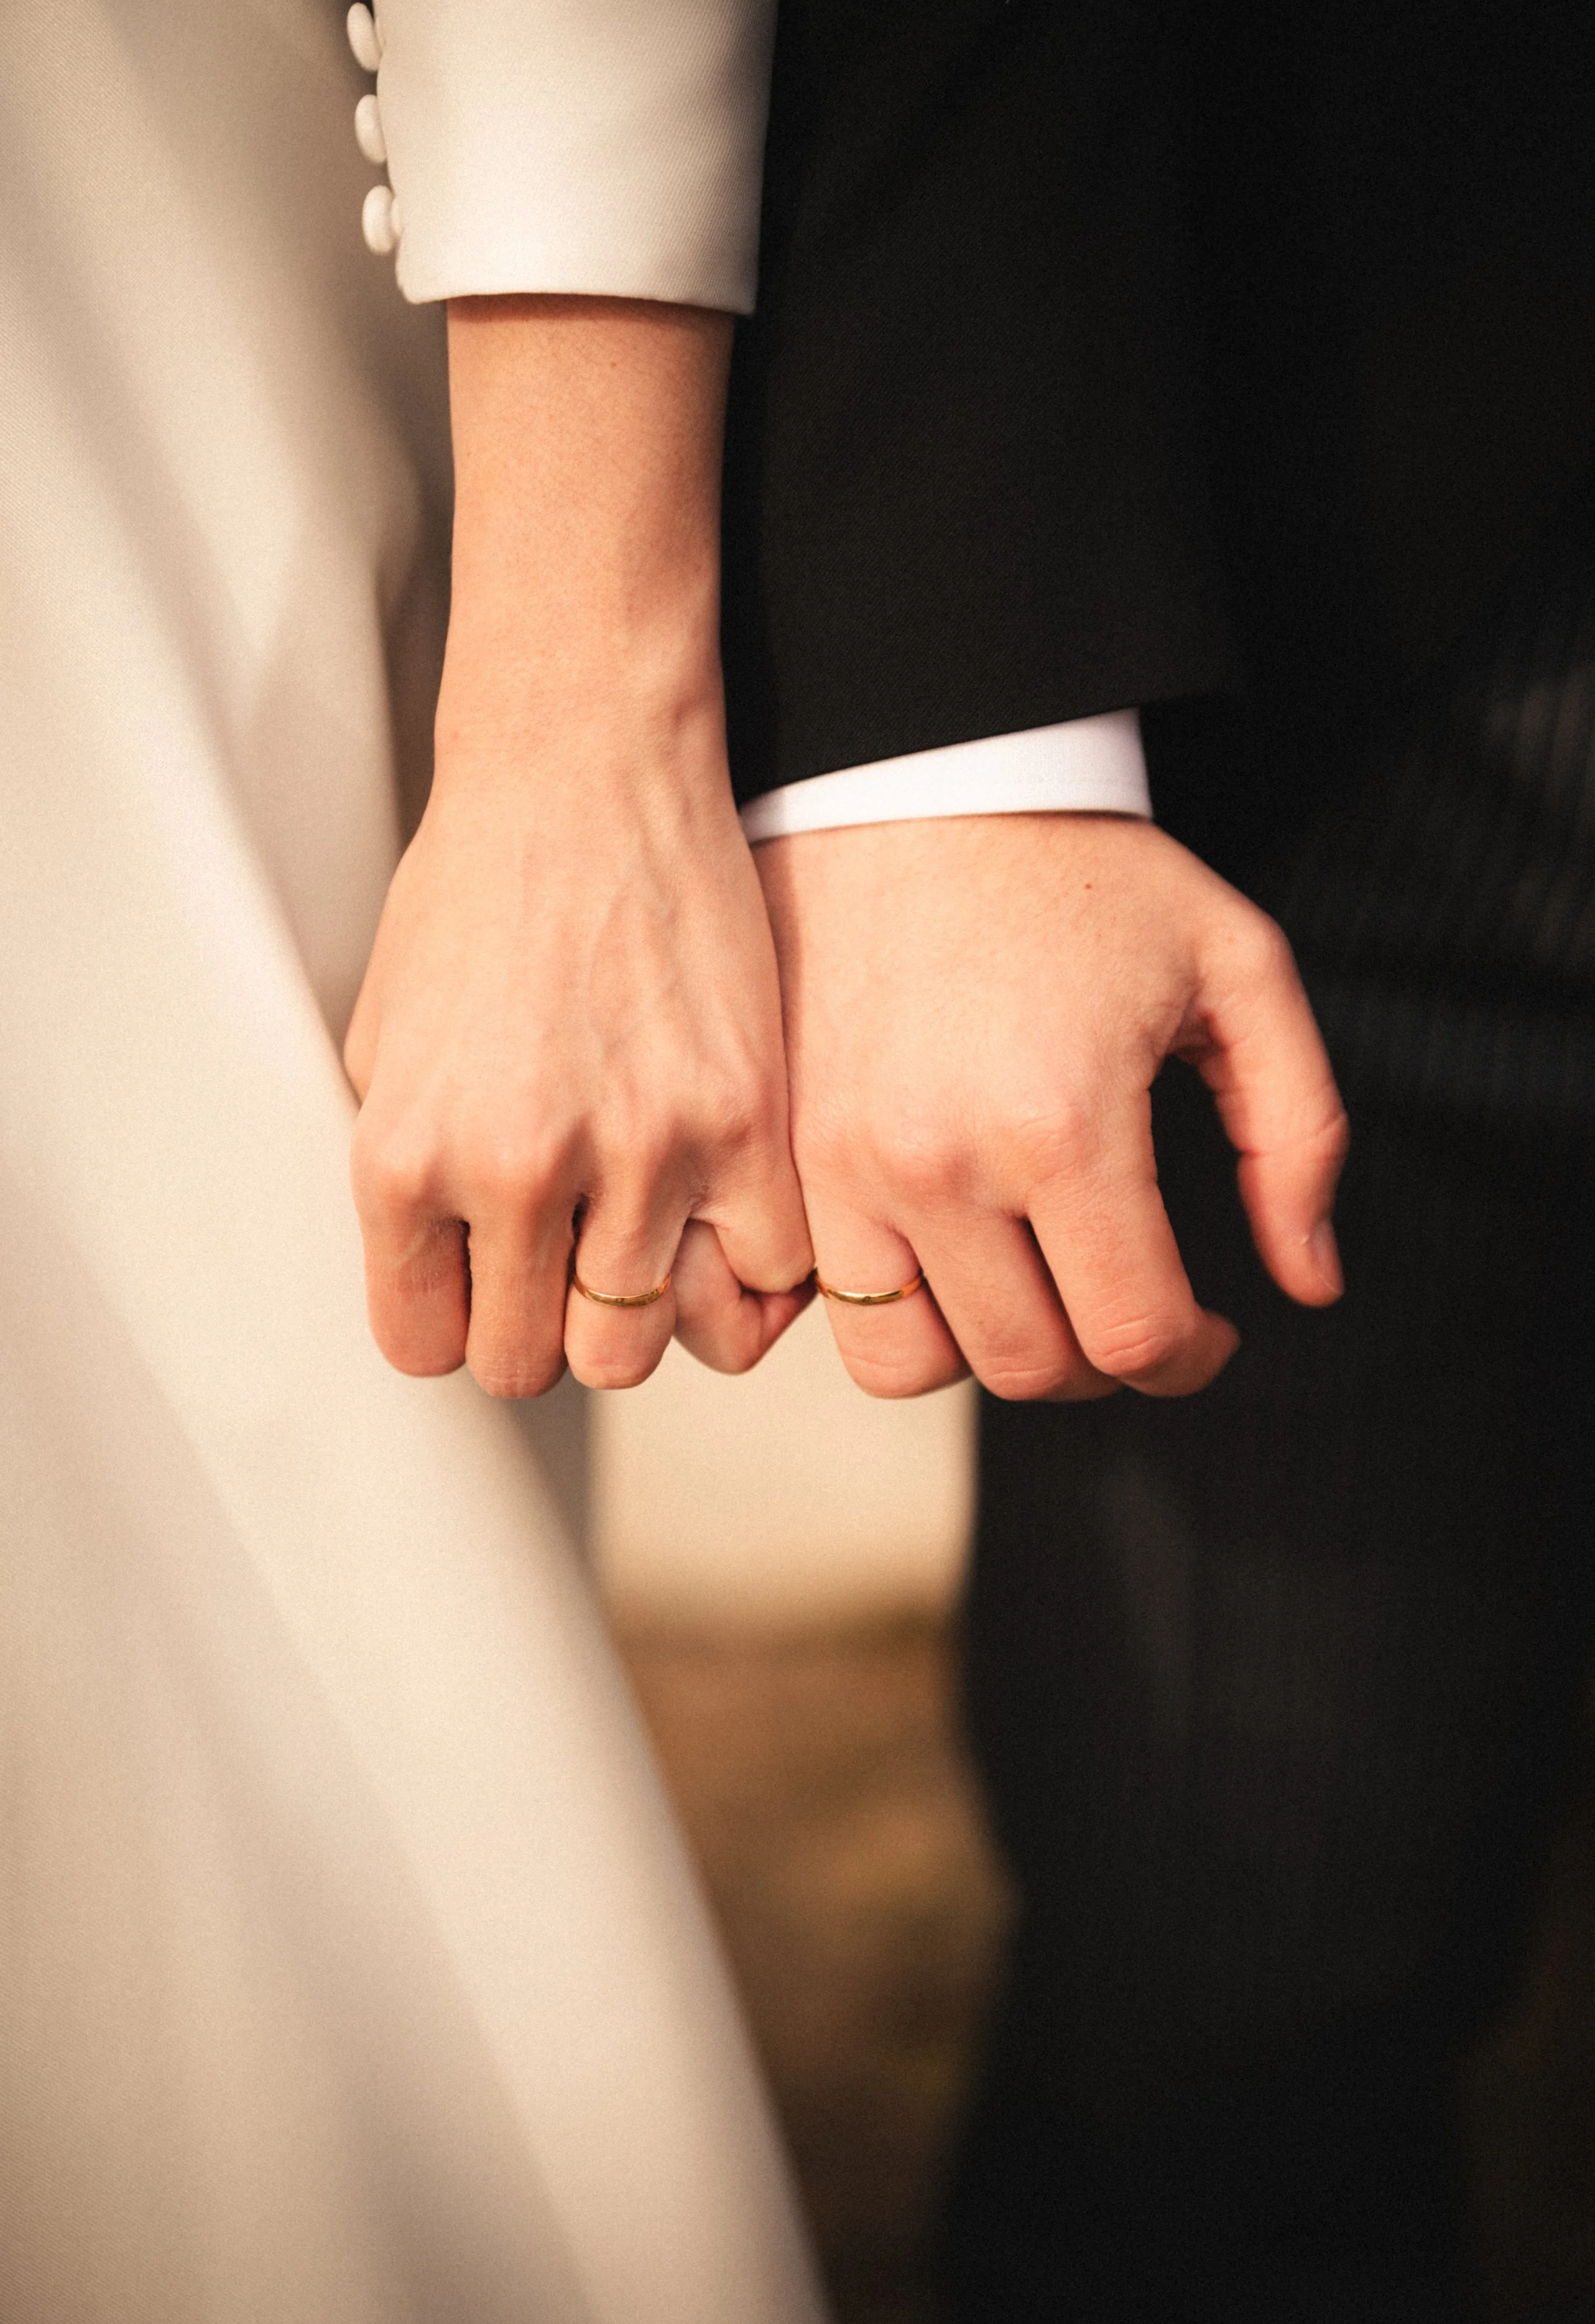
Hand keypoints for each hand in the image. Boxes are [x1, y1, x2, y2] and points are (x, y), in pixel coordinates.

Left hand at [345, 296, 811, 1396]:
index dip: (457, 1319)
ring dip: (638, 1304)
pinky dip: (744, 1275)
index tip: (485, 1287)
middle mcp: (515, 1170)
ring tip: (642, 1237)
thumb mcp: (388, 1044)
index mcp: (403, 1157)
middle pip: (534, 1362)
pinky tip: (721, 1219)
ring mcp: (640, 1153)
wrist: (587, 767)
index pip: (427, 1344)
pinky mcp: (746, 1123)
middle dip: (545, 1321)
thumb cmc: (483, 889)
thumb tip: (449, 1282)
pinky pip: (759, 1288)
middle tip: (566, 1260)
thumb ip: (411, 1180)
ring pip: (640, 1346)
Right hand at [756, 813, 1347, 1400]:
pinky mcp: (789, 1150)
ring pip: (909, 1363)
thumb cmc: (1085, 867)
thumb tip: (1310, 1281)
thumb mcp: (1236, 967)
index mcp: (1061, 1122)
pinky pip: (825, 1301)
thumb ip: (1298, 1132)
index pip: (1130, 1336)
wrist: (918, 778)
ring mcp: (844, 1162)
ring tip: (1032, 1283)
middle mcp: (938, 1161)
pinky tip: (947, 1248)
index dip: (1189, 1359)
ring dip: (985, 1346)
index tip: (1207, 1331)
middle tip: (1130, 1301)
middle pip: (1026, 1367)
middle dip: (1102, 1360)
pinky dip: (891, 1305)